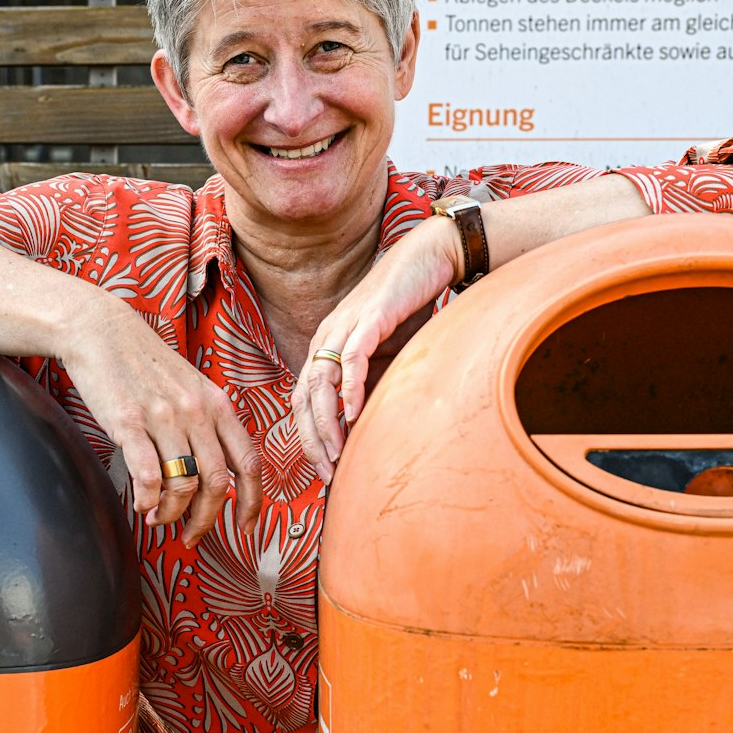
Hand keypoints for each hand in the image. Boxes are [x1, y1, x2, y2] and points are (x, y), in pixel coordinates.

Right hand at [60, 295, 262, 545]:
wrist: (101, 331)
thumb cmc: (145, 364)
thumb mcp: (191, 387)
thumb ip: (207, 424)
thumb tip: (216, 473)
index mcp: (217, 405)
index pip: (249, 462)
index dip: (252, 502)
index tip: (245, 527)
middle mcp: (196, 412)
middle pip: (218, 482)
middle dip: (207, 520)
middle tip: (191, 537)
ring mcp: (163, 417)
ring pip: (183, 483)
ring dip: (172, 512)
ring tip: (158, 519)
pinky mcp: (128, 422)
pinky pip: (148, 474)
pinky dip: (147, 499)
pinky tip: (141, 505)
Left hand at [292, 215, 462, 481]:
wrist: (429, 259)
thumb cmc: (409, 307)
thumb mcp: (388, 356)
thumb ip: (374, 385)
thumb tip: (368, 427)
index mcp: (326, 347)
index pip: (304, 400)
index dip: (310, 437)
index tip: (325, 469)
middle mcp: (327, 337)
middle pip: (304, 396)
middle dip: (312, 439)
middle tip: (326, 472)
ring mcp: (345, 327)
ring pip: (320, 381)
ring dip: (325, 421)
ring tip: (334, 452)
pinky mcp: (369, 317)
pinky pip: (352, 358)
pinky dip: (350, 388)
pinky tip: (354, 414)